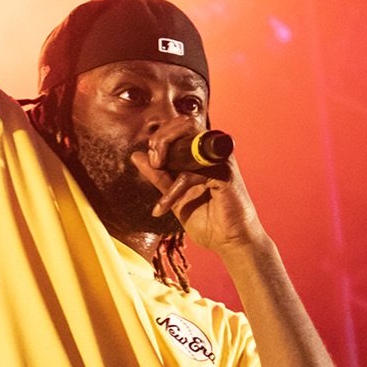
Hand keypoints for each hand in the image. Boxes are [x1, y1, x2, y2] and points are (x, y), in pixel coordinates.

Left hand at [131, 122, 264, 257]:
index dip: (161, 135)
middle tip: (154, 160)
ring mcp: (222, 160)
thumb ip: (158, 175)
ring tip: (156, 170)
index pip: (179, 126)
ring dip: (167, 153)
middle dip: (162, 137)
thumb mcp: (174, 195)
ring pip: (190, 139)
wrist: (230, 243)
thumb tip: (137, 155)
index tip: (151, 159)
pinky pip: (192, 173)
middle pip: (186, 123)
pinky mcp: (225, 174)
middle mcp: (214, 152)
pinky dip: (174, 189)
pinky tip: (162, 207)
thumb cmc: (207, 219)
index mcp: (202, 154)